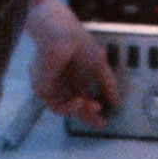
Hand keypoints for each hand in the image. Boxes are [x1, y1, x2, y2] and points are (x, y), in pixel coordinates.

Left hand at [25, 0, 118, 127]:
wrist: (62, 36)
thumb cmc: (78, 43)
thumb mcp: (99, 64)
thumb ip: (107, 83)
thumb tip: (115, 100)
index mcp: (71, 71)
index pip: (81, 94)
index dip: (91, 107)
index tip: (102, 117)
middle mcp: (60, 79)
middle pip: (73, 103)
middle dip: (87, 115)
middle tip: (99, 123)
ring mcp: (51, 84)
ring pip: (66, 107)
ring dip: (82, 110)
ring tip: (93, 106)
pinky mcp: (42, 88)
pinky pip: (56, 106)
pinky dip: (70, 108)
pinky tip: (79, 101)